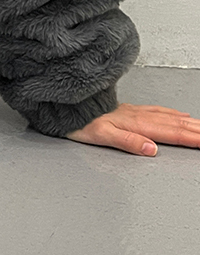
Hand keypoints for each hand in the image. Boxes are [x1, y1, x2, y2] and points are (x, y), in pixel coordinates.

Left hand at [65, 102, 199, 155]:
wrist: (67, 105)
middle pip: (175, 125)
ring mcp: (135, 111)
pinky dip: (174, 114)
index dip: (192, 138)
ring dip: (190, 123)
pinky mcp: (130, 110)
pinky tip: (179, 115)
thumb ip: (127, 141)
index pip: (170, 133)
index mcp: (134, 124)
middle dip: (197, 130)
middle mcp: (138, 116)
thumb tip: (151, 149)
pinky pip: (159, 111)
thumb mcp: (101, 135)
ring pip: (169, 117)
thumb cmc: (81, 122)